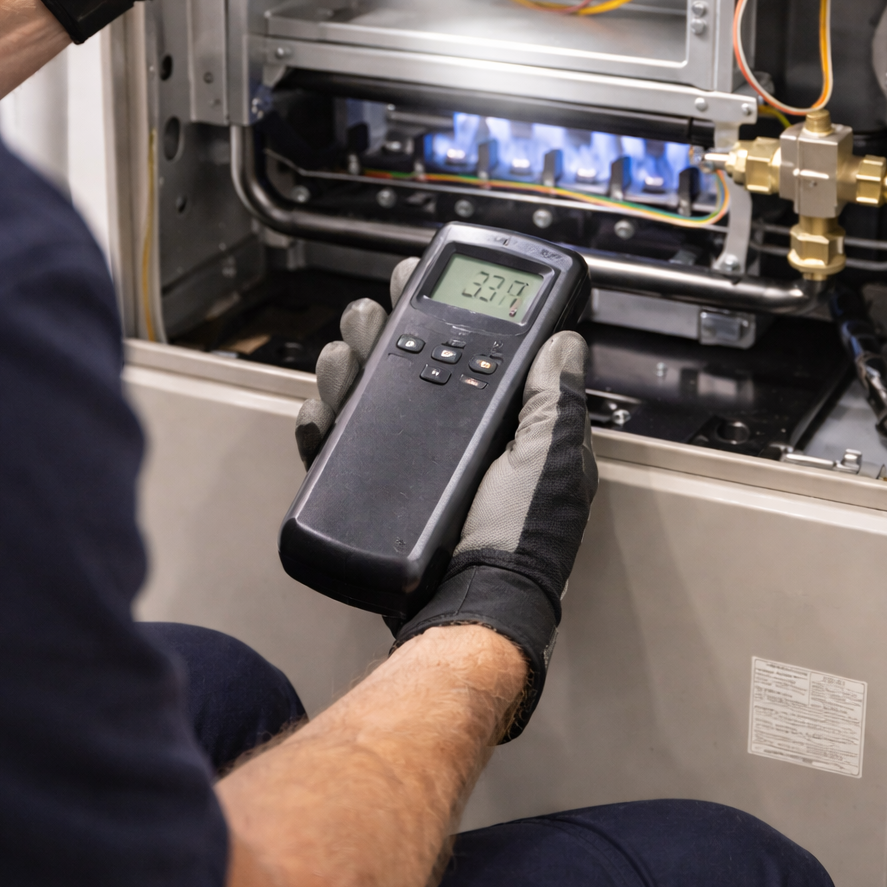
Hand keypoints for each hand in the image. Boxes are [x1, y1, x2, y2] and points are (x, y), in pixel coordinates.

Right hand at [297, 263, 596, 738]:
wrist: (469, 609)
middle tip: (374, 312)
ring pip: (362, 387)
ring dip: (346, 361)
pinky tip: (323, 412)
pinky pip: (334, 439)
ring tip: (346, 358)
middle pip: (401, 355)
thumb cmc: (520, 543)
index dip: (437, 306)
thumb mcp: (552, 462)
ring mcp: (403, 458)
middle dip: (380, 323)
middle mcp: (446, 432)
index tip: (417, 277)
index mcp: (494, 419)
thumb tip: (565, 341)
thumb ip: (554, 400)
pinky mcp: (367, 486)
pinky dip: (320, 418)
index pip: (461, 345)